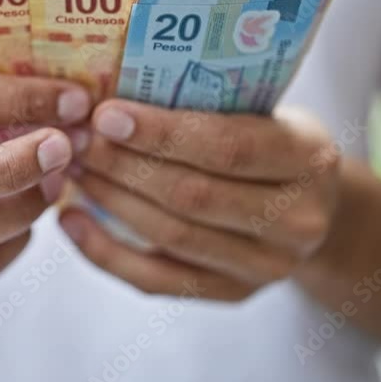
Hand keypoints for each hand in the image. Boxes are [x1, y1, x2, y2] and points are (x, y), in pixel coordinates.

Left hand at [61, 100, 339, 300]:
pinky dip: (106, 252)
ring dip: (109, 201)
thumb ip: (208, 102)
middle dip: (123, 165)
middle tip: (75, 139)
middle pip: (193, 195)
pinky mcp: (233, 294)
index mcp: (308, 158)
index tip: (105, 114)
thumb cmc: (270, 139)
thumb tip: (112, 87)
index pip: (228, 147)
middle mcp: (297, 221)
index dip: (162, 133)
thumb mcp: (263, 109)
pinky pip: (158, 280)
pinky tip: (72, 220)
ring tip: (70, 169)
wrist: (311, 207)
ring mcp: (266, 266)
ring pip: (171, 236)